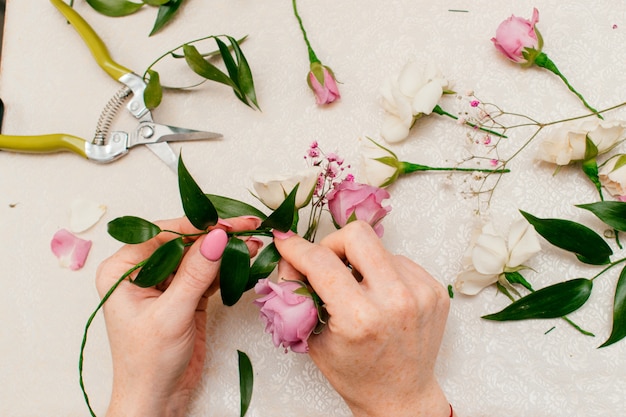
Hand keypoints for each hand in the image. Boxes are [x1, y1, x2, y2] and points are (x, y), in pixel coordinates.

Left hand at [96, 216, 261, 416]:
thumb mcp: (171, 315)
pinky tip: (245, 257)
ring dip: (226, 250)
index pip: (162, 236)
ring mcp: (165, 283)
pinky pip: (207, 274)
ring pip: (199, 256)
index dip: (196, 227)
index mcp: (122, 270)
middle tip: (247, 227)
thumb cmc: (147, 364)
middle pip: (183, 242)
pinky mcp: (185, 296)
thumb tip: (217, 237)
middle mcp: (142, 272)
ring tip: (252, 242)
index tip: (227, 224)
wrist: (157, 399)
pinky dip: (226, 267)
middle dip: (216, 236)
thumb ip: (195, 274)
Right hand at [273, 221, 450, 416]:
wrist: (401, 396)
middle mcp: (395, 301)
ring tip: (358, 290)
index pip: (321, 262)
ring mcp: (420, 294)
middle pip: (357, 234)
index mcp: (360, 318)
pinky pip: (400, 260)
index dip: (296, 248)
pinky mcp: (435, 290)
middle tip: (326, 262)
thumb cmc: (356, 374)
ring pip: (379, 247)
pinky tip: (380, 297)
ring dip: (360, 261)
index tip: (286, 243)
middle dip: (333, 243)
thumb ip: (298, 295)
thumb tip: (289, 256)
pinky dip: (383, 272)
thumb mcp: (314, 340)